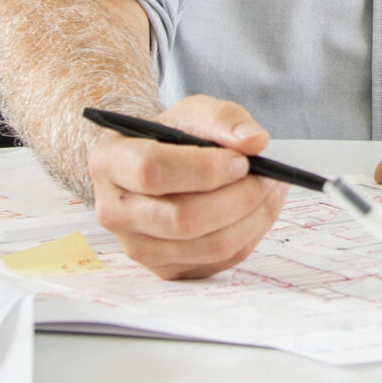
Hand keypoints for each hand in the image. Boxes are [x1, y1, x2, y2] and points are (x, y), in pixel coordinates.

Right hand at [88, 95, 286, 278]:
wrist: (157, 166)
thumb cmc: (173, 137)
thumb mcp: (193, 113)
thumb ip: (224, 120)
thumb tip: (255, 142)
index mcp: (110, 162)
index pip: (152, 171)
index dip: (203, 169)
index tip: (242, 161)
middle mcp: (114, 211)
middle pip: (182, 218)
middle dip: (237, 197)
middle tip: (268, 177)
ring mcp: (136, 246)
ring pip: (207, 245)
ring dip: (252, 218)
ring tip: (271, 190)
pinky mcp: (164, 269)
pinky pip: (219, 261)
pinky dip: (250, 235)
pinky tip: (259, 210)